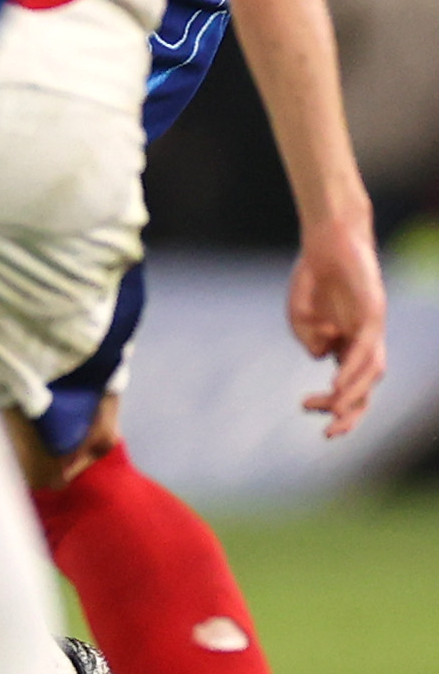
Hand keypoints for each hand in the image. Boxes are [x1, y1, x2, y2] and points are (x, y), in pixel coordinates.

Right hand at [286, 215, 390, 438]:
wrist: (328, 239)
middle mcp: (363, 342)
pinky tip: (337, 382)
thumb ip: (307, 338)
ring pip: (371, 373)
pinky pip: (367, 349)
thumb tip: (321, 357)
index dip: (330, 403)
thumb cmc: (314, 275)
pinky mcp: (372, 314)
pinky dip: (353, 369)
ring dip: (353, 395)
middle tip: (329, 434)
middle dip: (349, 415)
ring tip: (332, 408)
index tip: (303, 407)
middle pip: (364, 389)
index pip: (344, 385)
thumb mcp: (300, 314)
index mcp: (345, 346)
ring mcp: (371, 329)